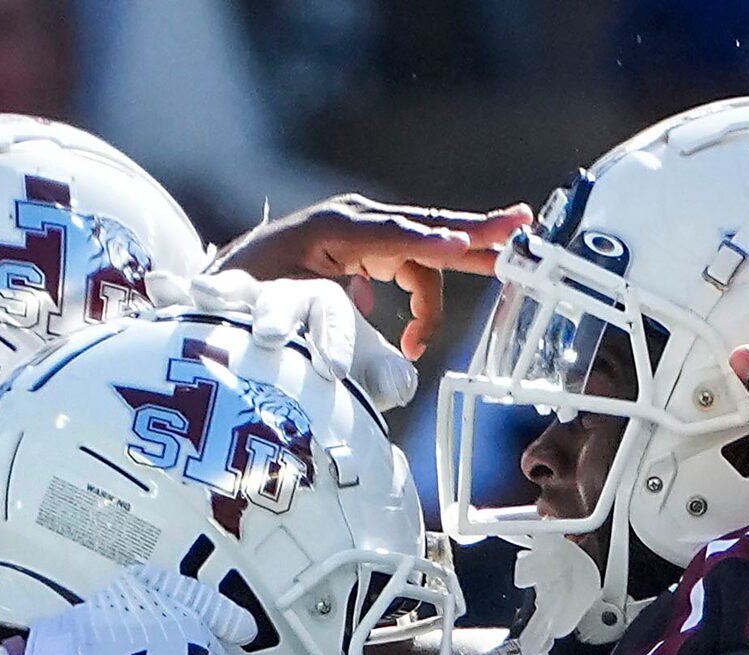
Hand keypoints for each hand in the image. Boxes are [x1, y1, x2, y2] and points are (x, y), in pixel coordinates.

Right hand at [146, 269, 417, 408]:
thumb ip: (384, 377)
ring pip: (237, 293)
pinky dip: (174, 295)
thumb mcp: (363, 378)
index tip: (332, 371)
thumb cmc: (331, 380)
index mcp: (325, 304)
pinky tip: (158, 290)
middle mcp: (284, 297)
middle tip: (271, 337)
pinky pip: (190, 303)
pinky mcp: (211, 317)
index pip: (332, 312)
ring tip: (202, 296)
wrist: (294, 381)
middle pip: (282, 297)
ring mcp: (244, 304)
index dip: (335, 338)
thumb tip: (400, 381)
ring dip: (222, 296)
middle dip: (278, 315)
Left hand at [215, 195, 531, 358]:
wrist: (226, 281)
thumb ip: (330, 310)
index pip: (396, 235)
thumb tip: (370, 320)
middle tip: (522, 226)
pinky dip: (419, 302)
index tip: (463, 248)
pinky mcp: (367, 251)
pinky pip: (409, 269)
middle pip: (427, 228)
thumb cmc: (250, 291)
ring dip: (446, 284)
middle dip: (475, 232)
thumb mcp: (285, 302)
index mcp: (337, 227)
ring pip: (423, 254)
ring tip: (489, 285)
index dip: (430, 243)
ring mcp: (364, 234)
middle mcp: (356, 221)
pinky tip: (410, 338)